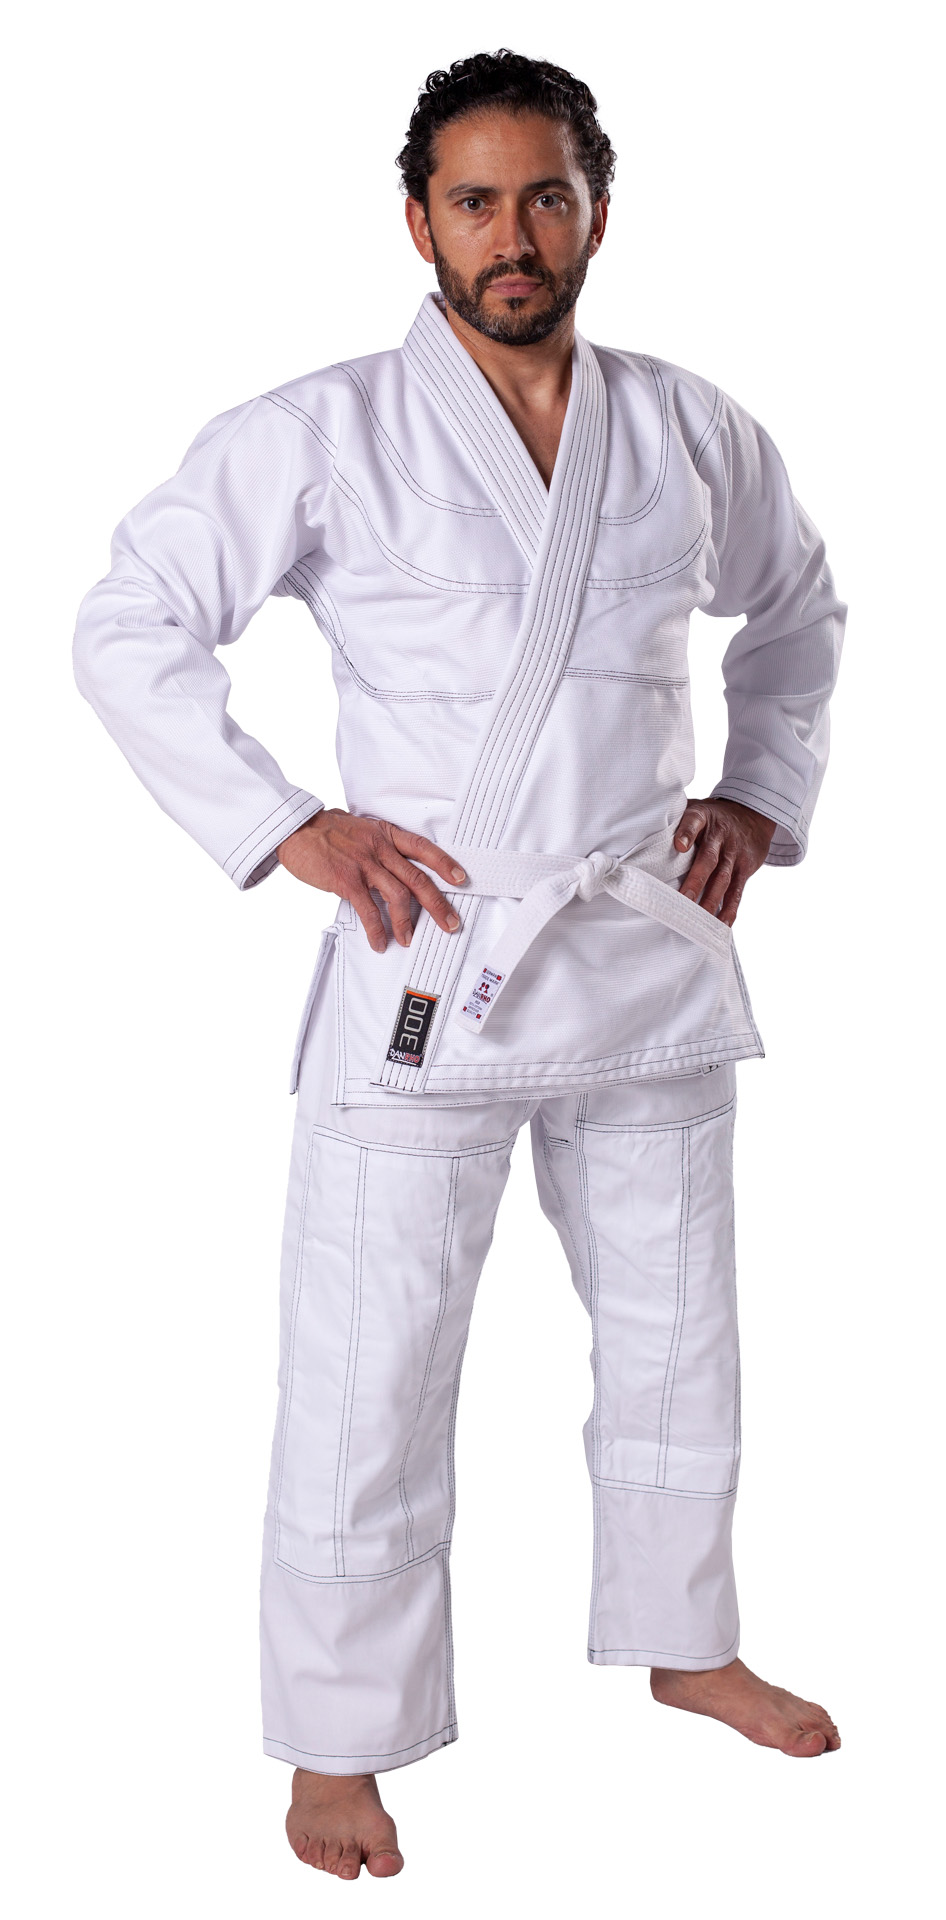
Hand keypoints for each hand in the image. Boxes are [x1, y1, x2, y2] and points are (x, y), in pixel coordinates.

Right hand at [276, 809, 466, 953]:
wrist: (296, 829)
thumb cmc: (325, 830)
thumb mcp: (360, 828)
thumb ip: (379, 844)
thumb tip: (392, 862)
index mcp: (385, 834)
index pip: (423, 848)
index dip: (445, 864)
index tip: (461, 879)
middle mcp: (380, 848)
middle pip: (418, 878)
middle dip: (437, 904)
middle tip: (450, 923)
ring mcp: (364, 864)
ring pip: (398, 896)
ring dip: (407, 922)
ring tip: (409, 939)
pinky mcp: (346, 881)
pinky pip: (368, 910)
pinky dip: (377, 930)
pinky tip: (379, 942)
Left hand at [673, 797, 775, 926]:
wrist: (752, 817)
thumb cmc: (713, 818)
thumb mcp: (696, 809)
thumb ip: (674, 820)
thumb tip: (637, 832)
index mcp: (703, 818)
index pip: (694, 822)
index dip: (687, 833)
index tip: (679, 846)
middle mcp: (720, 836)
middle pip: (708, 859)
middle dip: (696, 880)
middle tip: (683, 899)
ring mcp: (734, 854)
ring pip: (722, 879)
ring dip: (710, 900)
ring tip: (699, 919)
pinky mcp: (745, 869)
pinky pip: (737, 891)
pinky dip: (729, 909)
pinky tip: (720, 924)